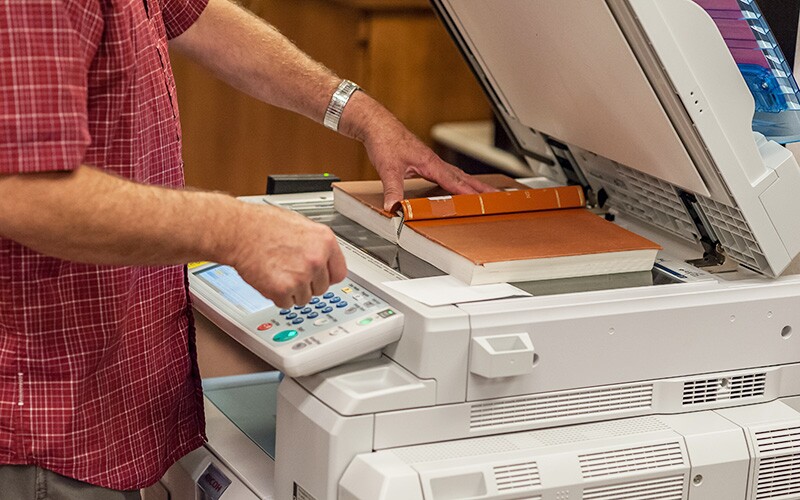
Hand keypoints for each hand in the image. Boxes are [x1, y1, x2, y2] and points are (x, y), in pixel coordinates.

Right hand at [228, 203, 346, 307]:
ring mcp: (301, 276)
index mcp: (325, 241)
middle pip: (321, 288)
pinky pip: (286, 303)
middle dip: (307, 283)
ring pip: (304, 298)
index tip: (319, 277)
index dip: (326, 276)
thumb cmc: (263, 224)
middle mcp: (316, 259)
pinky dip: (276, 296)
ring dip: (292, 291)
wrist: (239, 230)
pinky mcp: (282, 290)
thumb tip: (324, 258)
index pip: (339, 273)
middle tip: (290, 271)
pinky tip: (269, 278)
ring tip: (277, 271)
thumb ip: (317, 245)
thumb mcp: (301, 225)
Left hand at [342, 94, 497, 210]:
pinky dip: (456, 180)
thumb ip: (392, 189)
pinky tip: (455, 185)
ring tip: (483, 193)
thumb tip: (394, 207)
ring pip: (456, 174)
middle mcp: (434, 162)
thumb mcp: (387, 168)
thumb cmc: (384, 140)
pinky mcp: (423, 161)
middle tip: (497, 197)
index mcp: (430, 163)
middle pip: (463, 178)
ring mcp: (430, 161)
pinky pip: (446, 173)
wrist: (376, 124)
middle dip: (480, 188)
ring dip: (470, 184)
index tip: (485, 200)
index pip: (455, 181)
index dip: (470, 193)